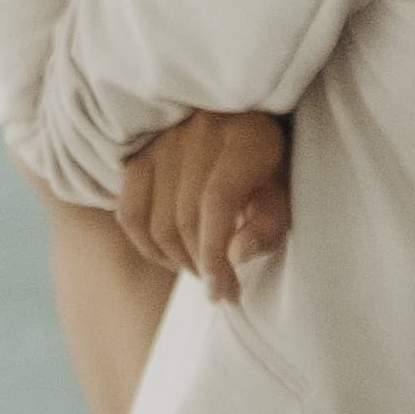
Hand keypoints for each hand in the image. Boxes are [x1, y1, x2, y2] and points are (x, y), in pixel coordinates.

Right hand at [113, 110, 287, 300]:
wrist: (246, 121)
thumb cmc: (271, 163)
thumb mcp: (285, 189)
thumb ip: (268, 222)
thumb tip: (237, 257)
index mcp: (245, 136)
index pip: (217, 201)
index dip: (216, 253)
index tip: (224, 293)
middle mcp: (198, 131)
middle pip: (184, 217)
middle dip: (201, 264)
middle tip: (219, 288)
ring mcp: (161, 142)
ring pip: (155, 221)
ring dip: (176, 260)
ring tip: (201, 272)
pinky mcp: (137, 156)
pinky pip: (129, 214)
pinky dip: (147, 246)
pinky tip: (170, 257)